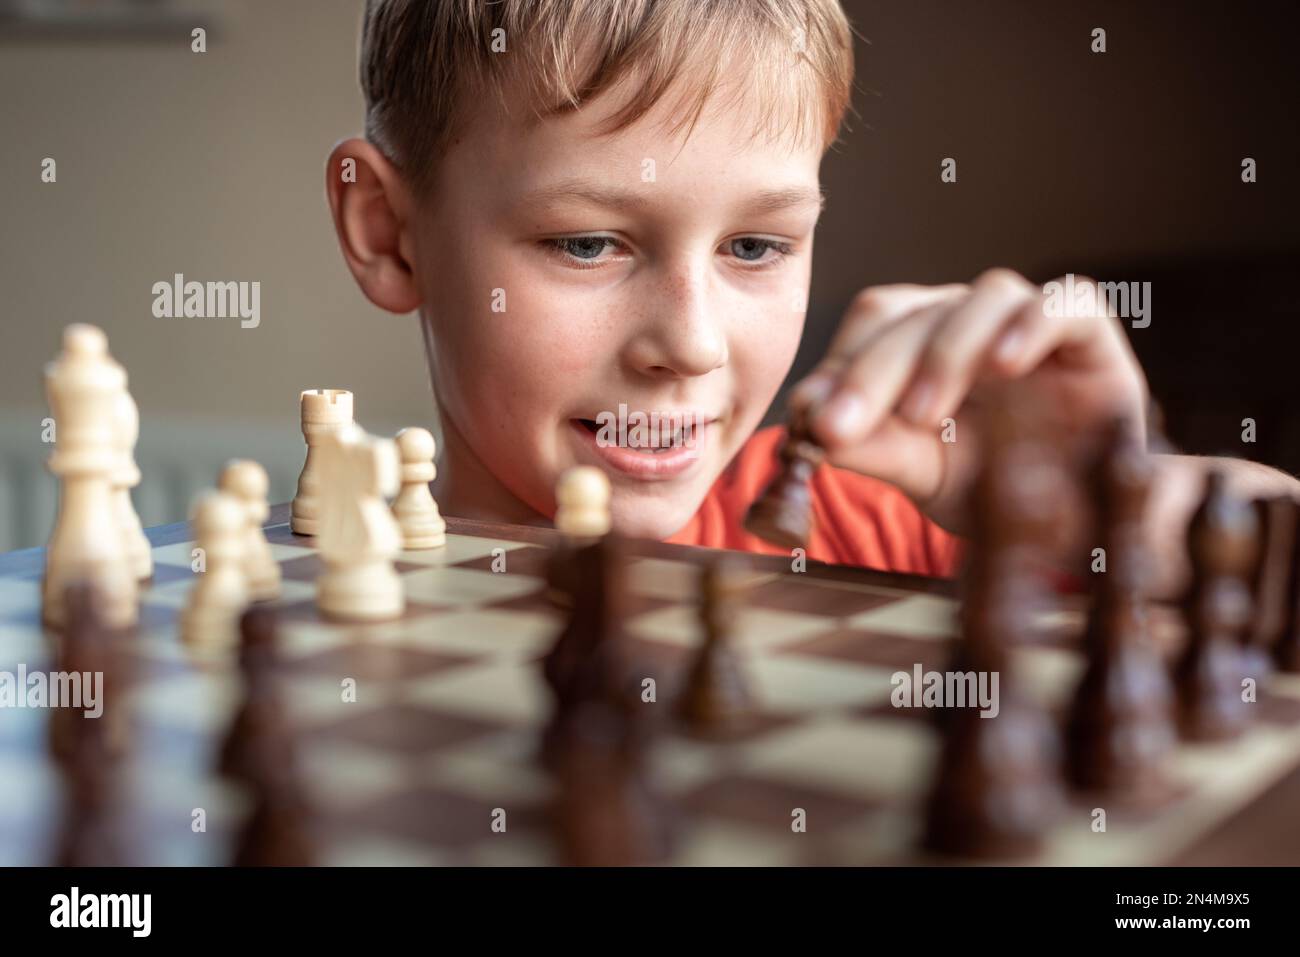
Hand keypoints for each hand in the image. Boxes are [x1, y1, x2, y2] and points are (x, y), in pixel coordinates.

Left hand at [791, 269, 1149, 531]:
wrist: (1071, 523)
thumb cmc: (990, 487)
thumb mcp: (920, 472)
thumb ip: (870, 445)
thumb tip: (806, 422)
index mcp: (923, 337)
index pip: (874, 321)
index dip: (842, 363)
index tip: (814, 420)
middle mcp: (971, 319)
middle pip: (918, 314)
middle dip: (873, 372)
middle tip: (839, 427)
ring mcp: (1030, 320)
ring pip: (986, 297)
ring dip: (948, 352)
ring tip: (923, 416)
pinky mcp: (1090, 334)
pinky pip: (1067, 302)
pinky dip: (1034, 323)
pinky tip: (1006, 364)